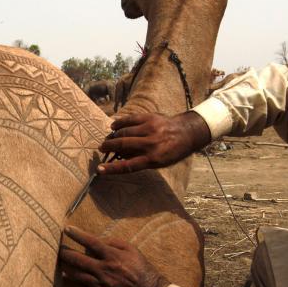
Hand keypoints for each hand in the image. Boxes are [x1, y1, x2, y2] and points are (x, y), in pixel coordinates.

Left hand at [58, 226, 170, 286]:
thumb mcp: (131, 250)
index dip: (77, 235)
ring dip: (65, 267)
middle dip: (65, 252)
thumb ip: (113, 242)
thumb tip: (97, 240)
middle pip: (78, 260)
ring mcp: (101, 285)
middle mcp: (104, 270)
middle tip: (57, 247)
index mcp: (113, 257)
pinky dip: (71, 282)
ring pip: (76, 275)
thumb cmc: (141, 269)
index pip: (91, 242)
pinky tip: (65, 276)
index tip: (67, 229)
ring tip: (59, 261)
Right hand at [96, 111, 210, 173]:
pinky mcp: (150, 117)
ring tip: (109, 139)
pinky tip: (114, 126)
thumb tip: (120, 157)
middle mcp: (151, 144)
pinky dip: (120, 123)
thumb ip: (141, 160)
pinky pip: (130, 119)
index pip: (128, 166)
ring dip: (113, 136)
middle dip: (108, 147)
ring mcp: (151, 129)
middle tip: (101, 148)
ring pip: (124, 131)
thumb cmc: (172, 151)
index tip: (99, 169)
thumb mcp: (160, 162)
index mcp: (154, 159)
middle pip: (123, 145)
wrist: (187, 132)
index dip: (112, 168)